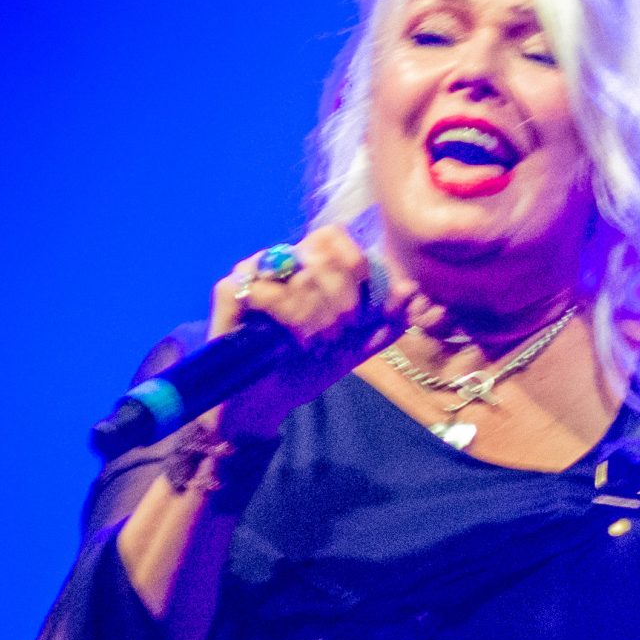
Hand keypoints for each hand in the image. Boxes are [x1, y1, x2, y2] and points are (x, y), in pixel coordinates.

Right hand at [204, 224, 438, 439]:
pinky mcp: (229, 292)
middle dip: (342, 302)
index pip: (336, 237)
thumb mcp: (359, 346)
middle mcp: (279, 259)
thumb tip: (411, 288)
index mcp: (310, 263)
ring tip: (316, 343)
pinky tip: (292, 343)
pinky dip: (289, 320)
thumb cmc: (309, 367)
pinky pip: (266, 291)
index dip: (356, 269)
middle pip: (323, 256)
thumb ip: (389, 319)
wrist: (267, 402)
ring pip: (298, 275)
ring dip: (317, 316)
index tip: (360, 310)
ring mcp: (251, 272)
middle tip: (338, 334)